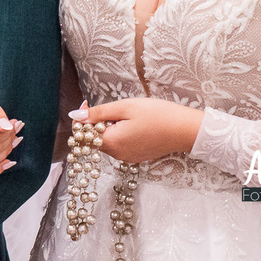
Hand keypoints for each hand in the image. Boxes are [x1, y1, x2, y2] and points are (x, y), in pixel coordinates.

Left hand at [72, 98, 203, 163]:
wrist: (185, 130)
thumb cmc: (157, 115)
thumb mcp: (125, 107)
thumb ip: (98, 113)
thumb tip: (74, 115)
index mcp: (112, 143)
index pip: (82, 134)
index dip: (81, 118)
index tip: (88, 103)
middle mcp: (117, 155)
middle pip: (93, 139)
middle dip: (95, 122)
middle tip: (111, 107)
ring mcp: (127, 158)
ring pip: (106, 142)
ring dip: (107, 128)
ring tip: (125, 115)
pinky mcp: (136, 157)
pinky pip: (118, 145)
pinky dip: (118, 134)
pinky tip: (132, 124)